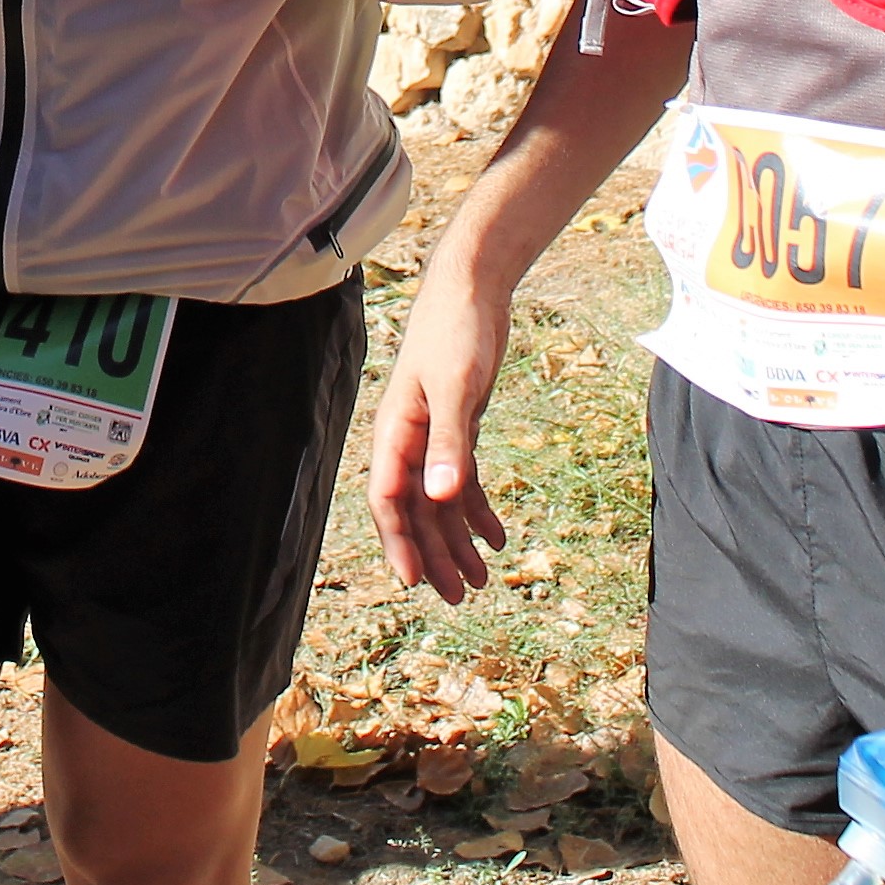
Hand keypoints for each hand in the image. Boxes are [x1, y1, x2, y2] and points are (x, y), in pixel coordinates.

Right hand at [366, 271, 516, 601]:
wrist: (472, 287)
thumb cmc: (456, 331)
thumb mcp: (456, 387)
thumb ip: (449, 443)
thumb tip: (440, 497)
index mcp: (395, 431)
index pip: (388, 499)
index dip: (399, 542)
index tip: (415, 582)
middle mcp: (409, 439)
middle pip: (417, 510)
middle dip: (435, 554)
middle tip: (460, 597)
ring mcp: (433, 435)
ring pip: (441, 501)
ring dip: (458, 540)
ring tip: (482, 580)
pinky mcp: (458, 427)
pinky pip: (462, 480)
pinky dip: (478, 510)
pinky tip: (497, 536)